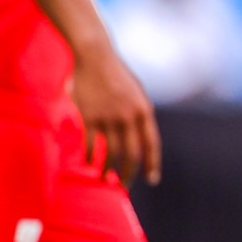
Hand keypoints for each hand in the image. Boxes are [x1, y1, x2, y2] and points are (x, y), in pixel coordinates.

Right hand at [71, 42, 161, 185]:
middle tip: (123, 185)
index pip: (152, 143)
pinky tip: (88, 164)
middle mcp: (129, 116)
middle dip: (129, 173)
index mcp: (144, 109)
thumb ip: (139, 115)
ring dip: (108, 169)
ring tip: (105, 178)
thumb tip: (140, 139)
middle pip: (132, 153)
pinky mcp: (89, 117)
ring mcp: (108, 117)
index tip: (152, 179)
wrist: (96, 56)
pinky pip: (91, 145)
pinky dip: (89, 157)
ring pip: (111, 153)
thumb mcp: (136, 93)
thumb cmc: (117, 75)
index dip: (152, 163)